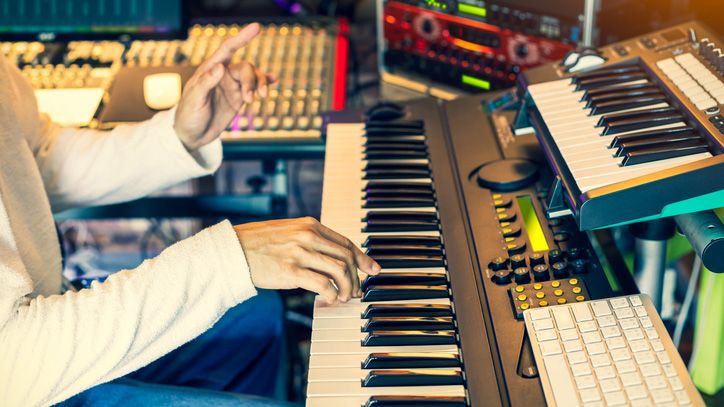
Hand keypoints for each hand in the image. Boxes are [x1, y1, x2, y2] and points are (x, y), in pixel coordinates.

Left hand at [173, 23, 274, 150]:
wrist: (192, 135)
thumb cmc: (188, 115)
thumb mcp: (194, 99)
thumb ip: (207, 83)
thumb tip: (221, 67)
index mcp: (210, 70)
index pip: (228, 49)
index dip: (242, 37)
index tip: (257, 28)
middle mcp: (223, 75)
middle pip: (245, 68)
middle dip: (252, 81)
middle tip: (250, 99)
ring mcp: (232, 86)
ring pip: (253, 77)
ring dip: (260, 85)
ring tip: (261, 98)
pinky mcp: (239, 99)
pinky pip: (255, 87)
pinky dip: (265, 83)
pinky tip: (274, 81)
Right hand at [234, 217, 380, 302]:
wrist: (232, 250)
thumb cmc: (257, 243)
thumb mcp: (287, 232)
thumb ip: (309, 240)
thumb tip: (331, 259)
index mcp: (310, 225)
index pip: (346, 242)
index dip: (363, 258)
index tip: (372, 269)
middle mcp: (308, 236)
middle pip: (346, 257)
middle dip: (357, 277)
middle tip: (358, 291)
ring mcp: (300, 252)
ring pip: (339, 271)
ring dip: (347, 287)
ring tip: (344, 297)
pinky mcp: (290, 270)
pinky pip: (322, 285)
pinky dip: (331, 294)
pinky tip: (329, 300)